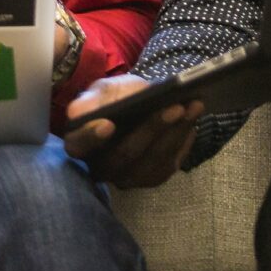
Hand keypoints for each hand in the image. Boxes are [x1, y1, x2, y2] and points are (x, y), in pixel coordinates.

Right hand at [63, 74, 203, 188]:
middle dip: (152, 129)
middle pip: (125, 154)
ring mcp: (127, 177)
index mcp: (80, 144)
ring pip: (152, 161)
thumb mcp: (103, 91)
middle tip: (175, 107)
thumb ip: (91, 101)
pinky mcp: (151, 178)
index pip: (80, 145)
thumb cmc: (114, 99)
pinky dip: (183, 140)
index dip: (92, 137)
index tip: (108, 124)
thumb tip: (78, 113)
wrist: (136, 108)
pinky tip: (192, 121)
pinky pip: (168, 164)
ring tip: (192, 107)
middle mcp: (101, 168)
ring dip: (175, 133)